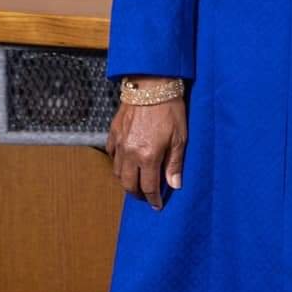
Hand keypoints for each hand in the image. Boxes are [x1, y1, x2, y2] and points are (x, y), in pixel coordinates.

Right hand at [103, 87, 186, 209]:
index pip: (148, 187)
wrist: (151, 85)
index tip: (157, 205)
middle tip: (146, 197)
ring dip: (126, 180)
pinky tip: (125, 163)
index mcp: (148, 157)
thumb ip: (174, 164)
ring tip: (136, 182)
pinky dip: (118, 163)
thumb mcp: (180, 138)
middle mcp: (130, 154)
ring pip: (117, 172)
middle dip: (137, 194)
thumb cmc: (170, 110)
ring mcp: (119, 144)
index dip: (153, 199)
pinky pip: (111, 154)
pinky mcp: (113, 133)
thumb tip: (174, 185)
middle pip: (129, 184)